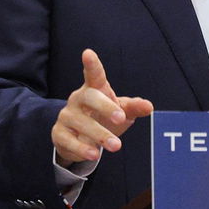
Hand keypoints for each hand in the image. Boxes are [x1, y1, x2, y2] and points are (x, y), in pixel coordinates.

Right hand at [51, 49, 153, 165]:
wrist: (80, 138)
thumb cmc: (103, 117)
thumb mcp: (121, 111)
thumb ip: (134, 108)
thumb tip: (149, 106)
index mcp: (94, 89)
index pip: (93, 75)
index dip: (91, 64)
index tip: (88, 53)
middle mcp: (78, 99)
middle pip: (89, 97)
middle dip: (105, 107)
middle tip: (121, 117)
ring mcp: (67, 116)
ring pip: (80, 122)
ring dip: (99, 134)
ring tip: (115, 146)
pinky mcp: (59, 133)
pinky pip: (68, 140)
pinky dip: (82, 148)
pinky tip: (94, 154)